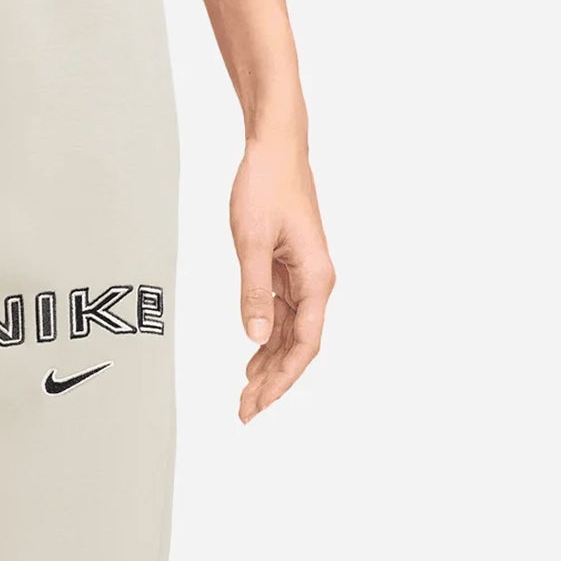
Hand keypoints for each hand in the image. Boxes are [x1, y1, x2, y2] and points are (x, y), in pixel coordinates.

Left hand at [230, 133, 334, 422]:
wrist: (275, 148)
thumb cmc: (266, 186)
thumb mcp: (251, 242)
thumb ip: (253, 292)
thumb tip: (254, 338)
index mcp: (316, 279)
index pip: (304, 344)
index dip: (282, 379)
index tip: (259, 403)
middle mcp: (315, 283)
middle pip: (298, 347)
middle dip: (273, 382)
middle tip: (245, 411)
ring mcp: (303, 278)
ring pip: (289, 335)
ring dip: (268, 366)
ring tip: (245, 395)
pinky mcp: (289, 271)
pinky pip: (281, 317)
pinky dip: (266, 342)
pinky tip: (252, 361)